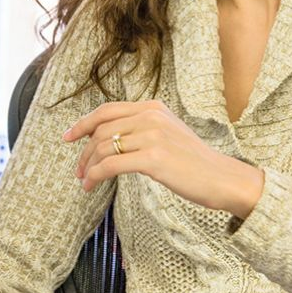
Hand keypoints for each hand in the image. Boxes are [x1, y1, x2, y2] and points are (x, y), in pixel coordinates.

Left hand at [63, 100, 264, 217]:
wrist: (222, 177)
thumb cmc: (195, 162)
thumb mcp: (169, 133)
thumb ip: (143, 129)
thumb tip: (109, 139)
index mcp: (153, 107)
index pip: (107, 110)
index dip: (83, 123)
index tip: (68, 136)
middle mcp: (151, 116)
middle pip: (101, 130)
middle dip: (84, 151)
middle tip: (78, 170)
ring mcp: (152, 136)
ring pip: (103, 147)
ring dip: (88, 166)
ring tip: (84, 180)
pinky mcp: (153, 158)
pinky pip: (110, 165)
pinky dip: (95, 175)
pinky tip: (91, 185)